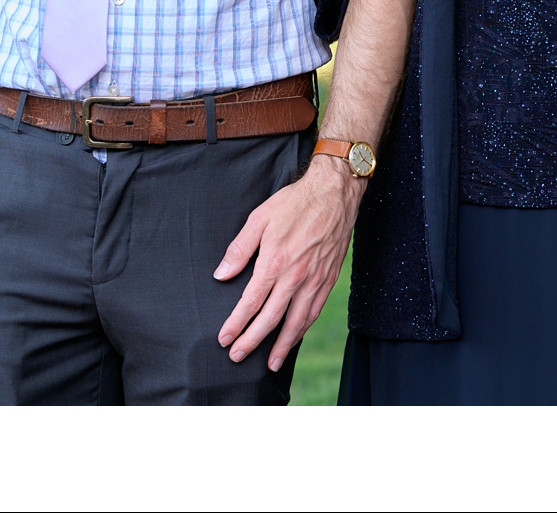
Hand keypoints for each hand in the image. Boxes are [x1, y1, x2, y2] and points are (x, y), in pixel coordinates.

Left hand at [213, 160, 361, 368]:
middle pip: (271, 319)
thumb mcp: (259, 218)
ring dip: (283, 345)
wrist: (335, 193)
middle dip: (252, 341)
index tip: (224, 339)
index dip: (236, 324)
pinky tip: (296, 336)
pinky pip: (315, 310)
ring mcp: (315, 280)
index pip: (251, 303)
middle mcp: (296, 277)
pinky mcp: (329, 278)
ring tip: (271, 363)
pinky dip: (304, 328)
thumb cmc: (295, 202)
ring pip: (297, 321)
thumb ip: (239, 249)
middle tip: (237, 357)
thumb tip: (221, 275)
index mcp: (275, 262)